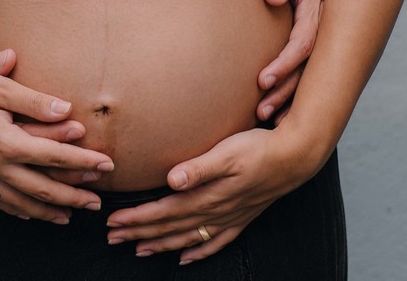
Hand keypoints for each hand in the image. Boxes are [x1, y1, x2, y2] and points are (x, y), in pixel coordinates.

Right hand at [0, 51, 115, 223]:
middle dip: (74, 196)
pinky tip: (32, 214)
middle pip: (43, 188)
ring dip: (50, 211)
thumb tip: (67, 109)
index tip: (107, 164)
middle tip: (97, 202)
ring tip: (72, 216)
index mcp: (6, 142)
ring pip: (22, 202)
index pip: (55, 156)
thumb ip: (34, 100)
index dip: (84, 161)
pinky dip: (20, 211)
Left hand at [105, 127, 319, 264]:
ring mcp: (228, 218)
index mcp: (206, 196)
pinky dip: (198, 251)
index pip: (163, 212)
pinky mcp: (241, 218)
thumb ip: (198, 168)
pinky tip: (186, 258)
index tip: (112, 222)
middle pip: (169, 228)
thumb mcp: (226, 153)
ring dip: (161, 244)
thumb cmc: (258, 149)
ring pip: (188, 238)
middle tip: (112, 238)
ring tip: (138, 249)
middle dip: (139, 233)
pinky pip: (215, 242)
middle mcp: (214, 212)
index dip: (136, 219)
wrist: (294, 158)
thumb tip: (171, 180)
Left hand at [257, 0, 326, 123]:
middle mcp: (322, 29)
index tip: (262, 80)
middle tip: (262, 111)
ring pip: (306, 76)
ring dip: (287, 98)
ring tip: (265, 117)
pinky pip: (303, 73)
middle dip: (286, 92)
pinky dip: (292, 94)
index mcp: (319, 9)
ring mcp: (318, 39)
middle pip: (307, 69)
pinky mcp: (309, 45)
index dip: (285, 63)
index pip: (303, 43)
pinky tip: (278, 113)